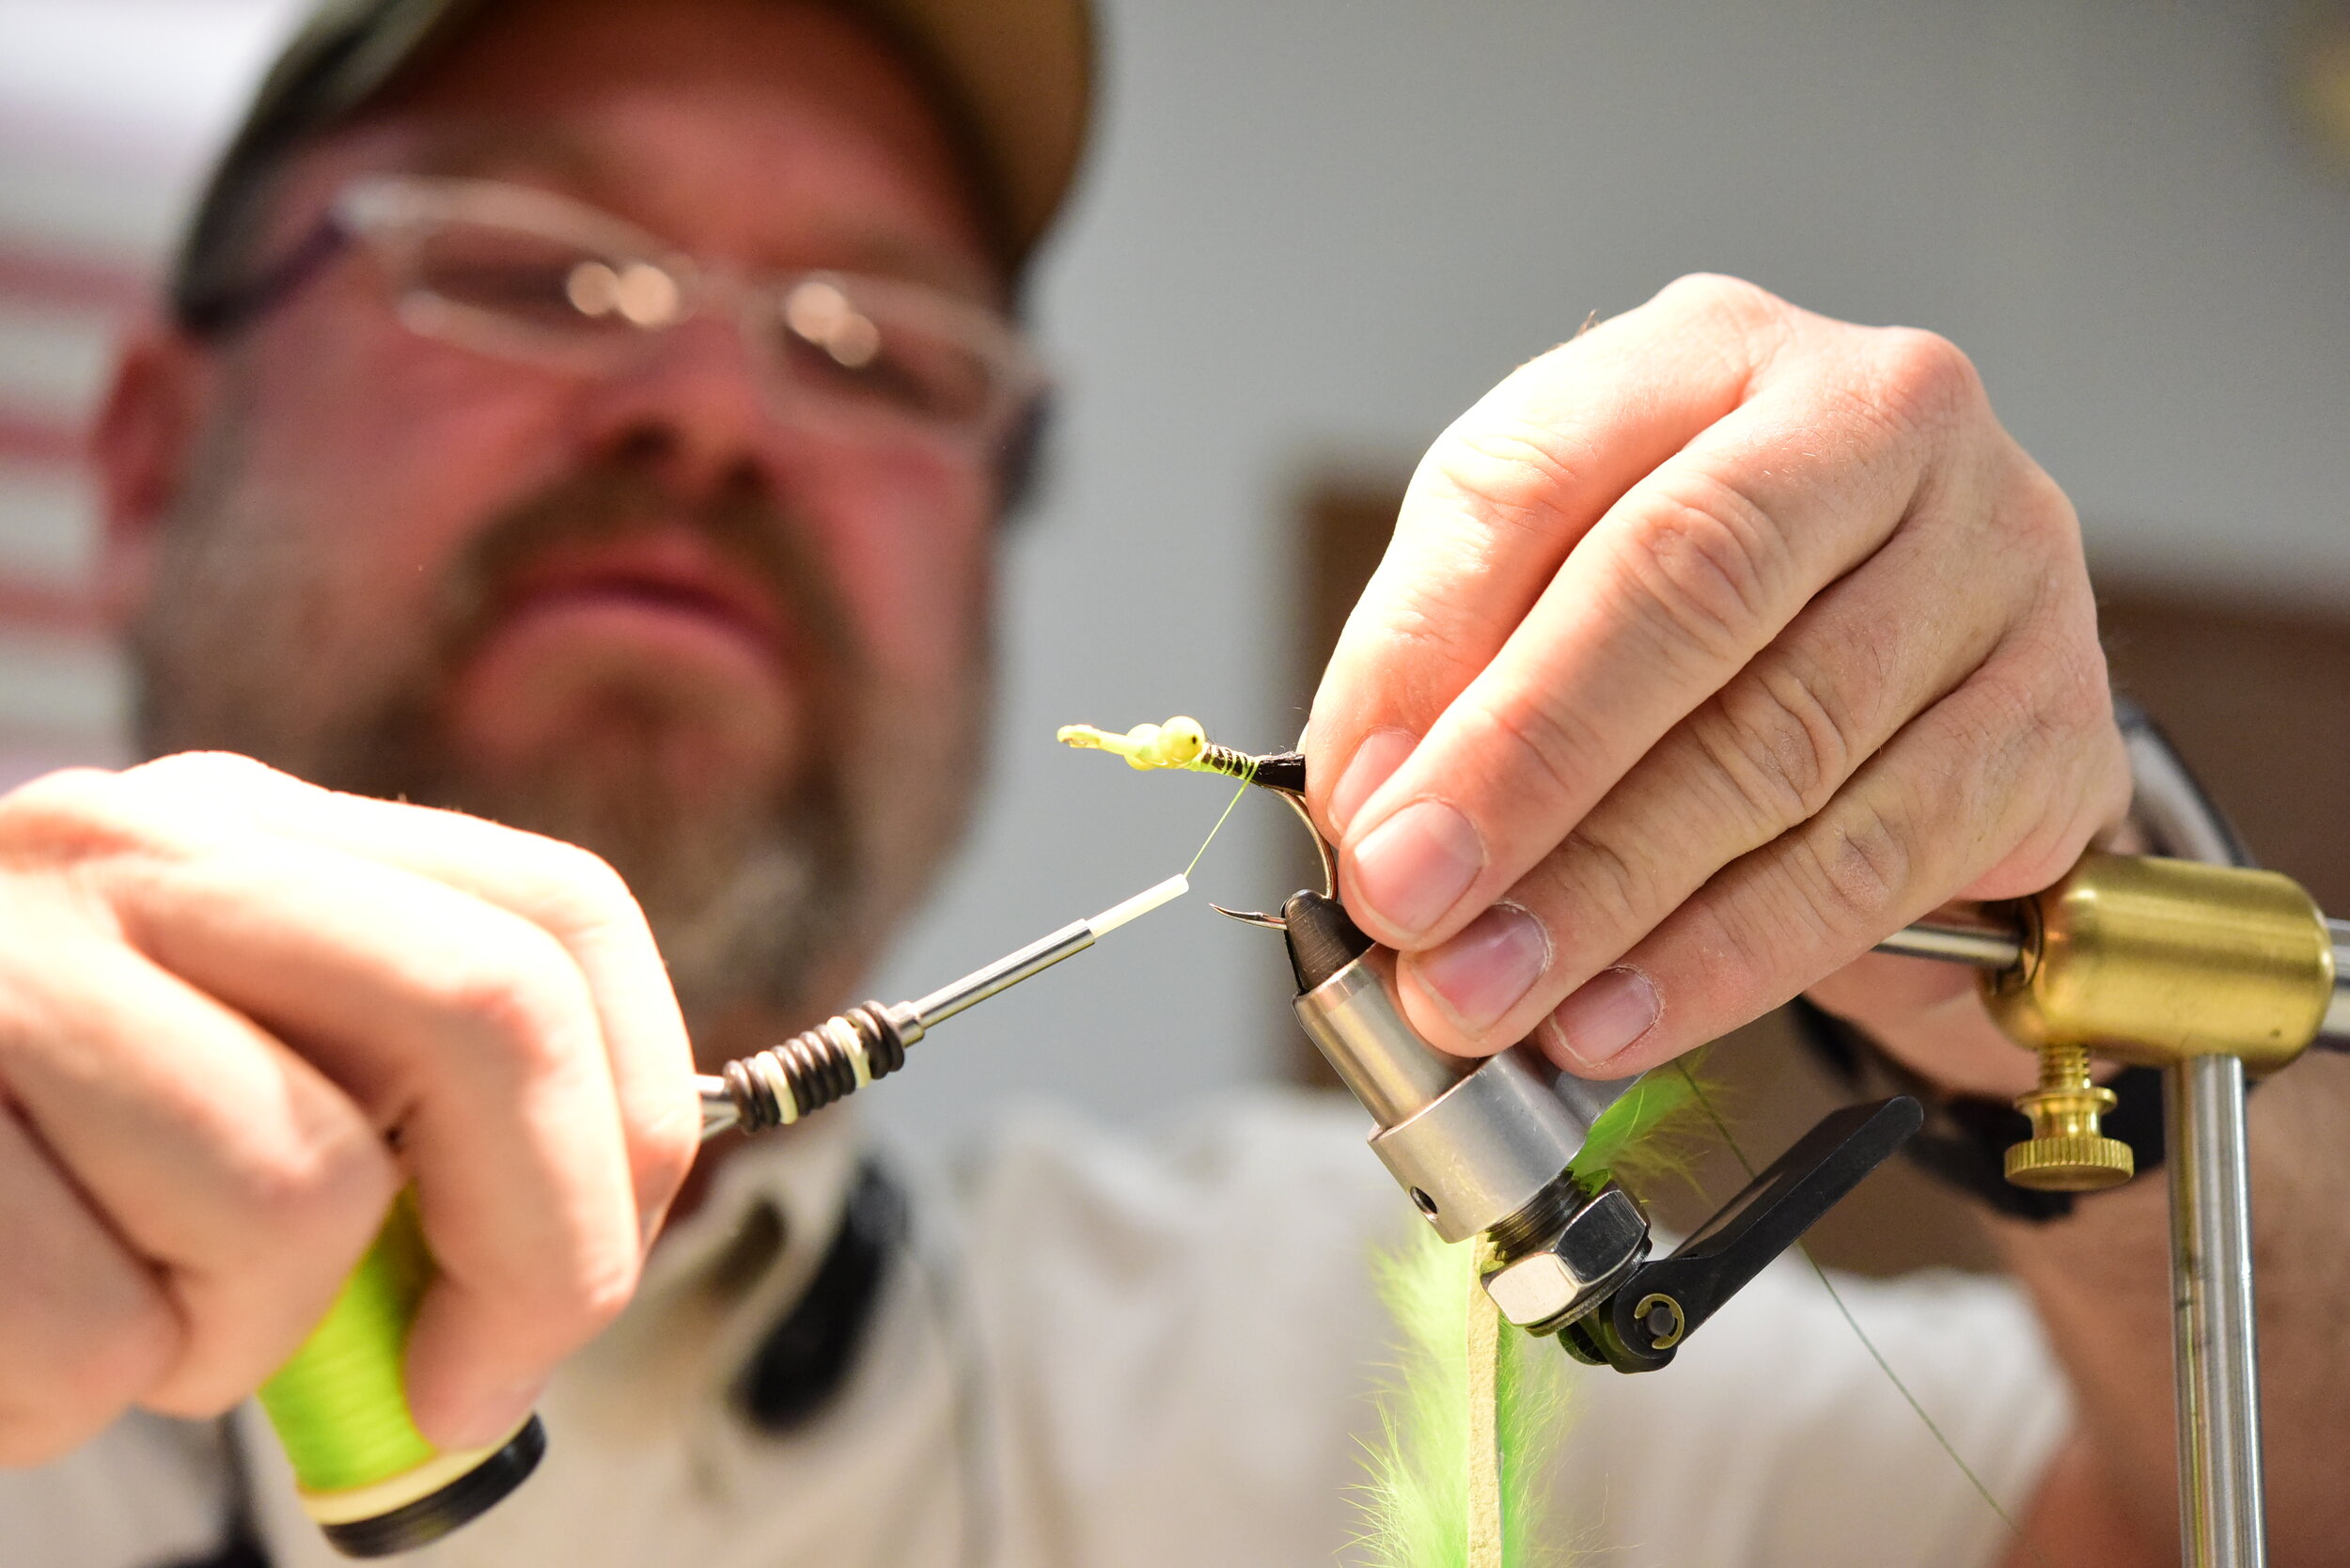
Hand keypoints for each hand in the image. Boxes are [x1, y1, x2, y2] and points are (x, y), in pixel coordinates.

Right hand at [0, 753, 697, 1464]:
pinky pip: (93, 1326)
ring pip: (296, 1190)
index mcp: (262, 833)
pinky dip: (69, 1389)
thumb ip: (390, 1137)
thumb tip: (560, 1287)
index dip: (633, 1123)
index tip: (582, 1285)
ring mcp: (10, 957)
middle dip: (542, 1248)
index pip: (562, 922)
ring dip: (241, 1334)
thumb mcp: (219, 1095)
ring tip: (116, 1303)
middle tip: (464, 1391)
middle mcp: (148, 846)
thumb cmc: (22, 1163)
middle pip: (492, 1013)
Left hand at [1304, 275, 2127, 1091]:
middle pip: (1684, 589)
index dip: (1429, 647)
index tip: (1356, 804)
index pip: (1539, 474)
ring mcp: (1994, 560)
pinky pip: (1868, 862)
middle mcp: (1876, 422)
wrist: (1930, 652)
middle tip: (1410, 905)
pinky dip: (1725, 958)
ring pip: (1779, 744)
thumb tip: (1373, 801)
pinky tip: (1614, 1017)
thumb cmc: (1708, 603)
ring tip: (1486, 993)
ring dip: (1606, 896)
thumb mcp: (1544, 575)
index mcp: (1710, 354)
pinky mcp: (2052, 718)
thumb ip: (1444, 657)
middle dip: (1524, 770)